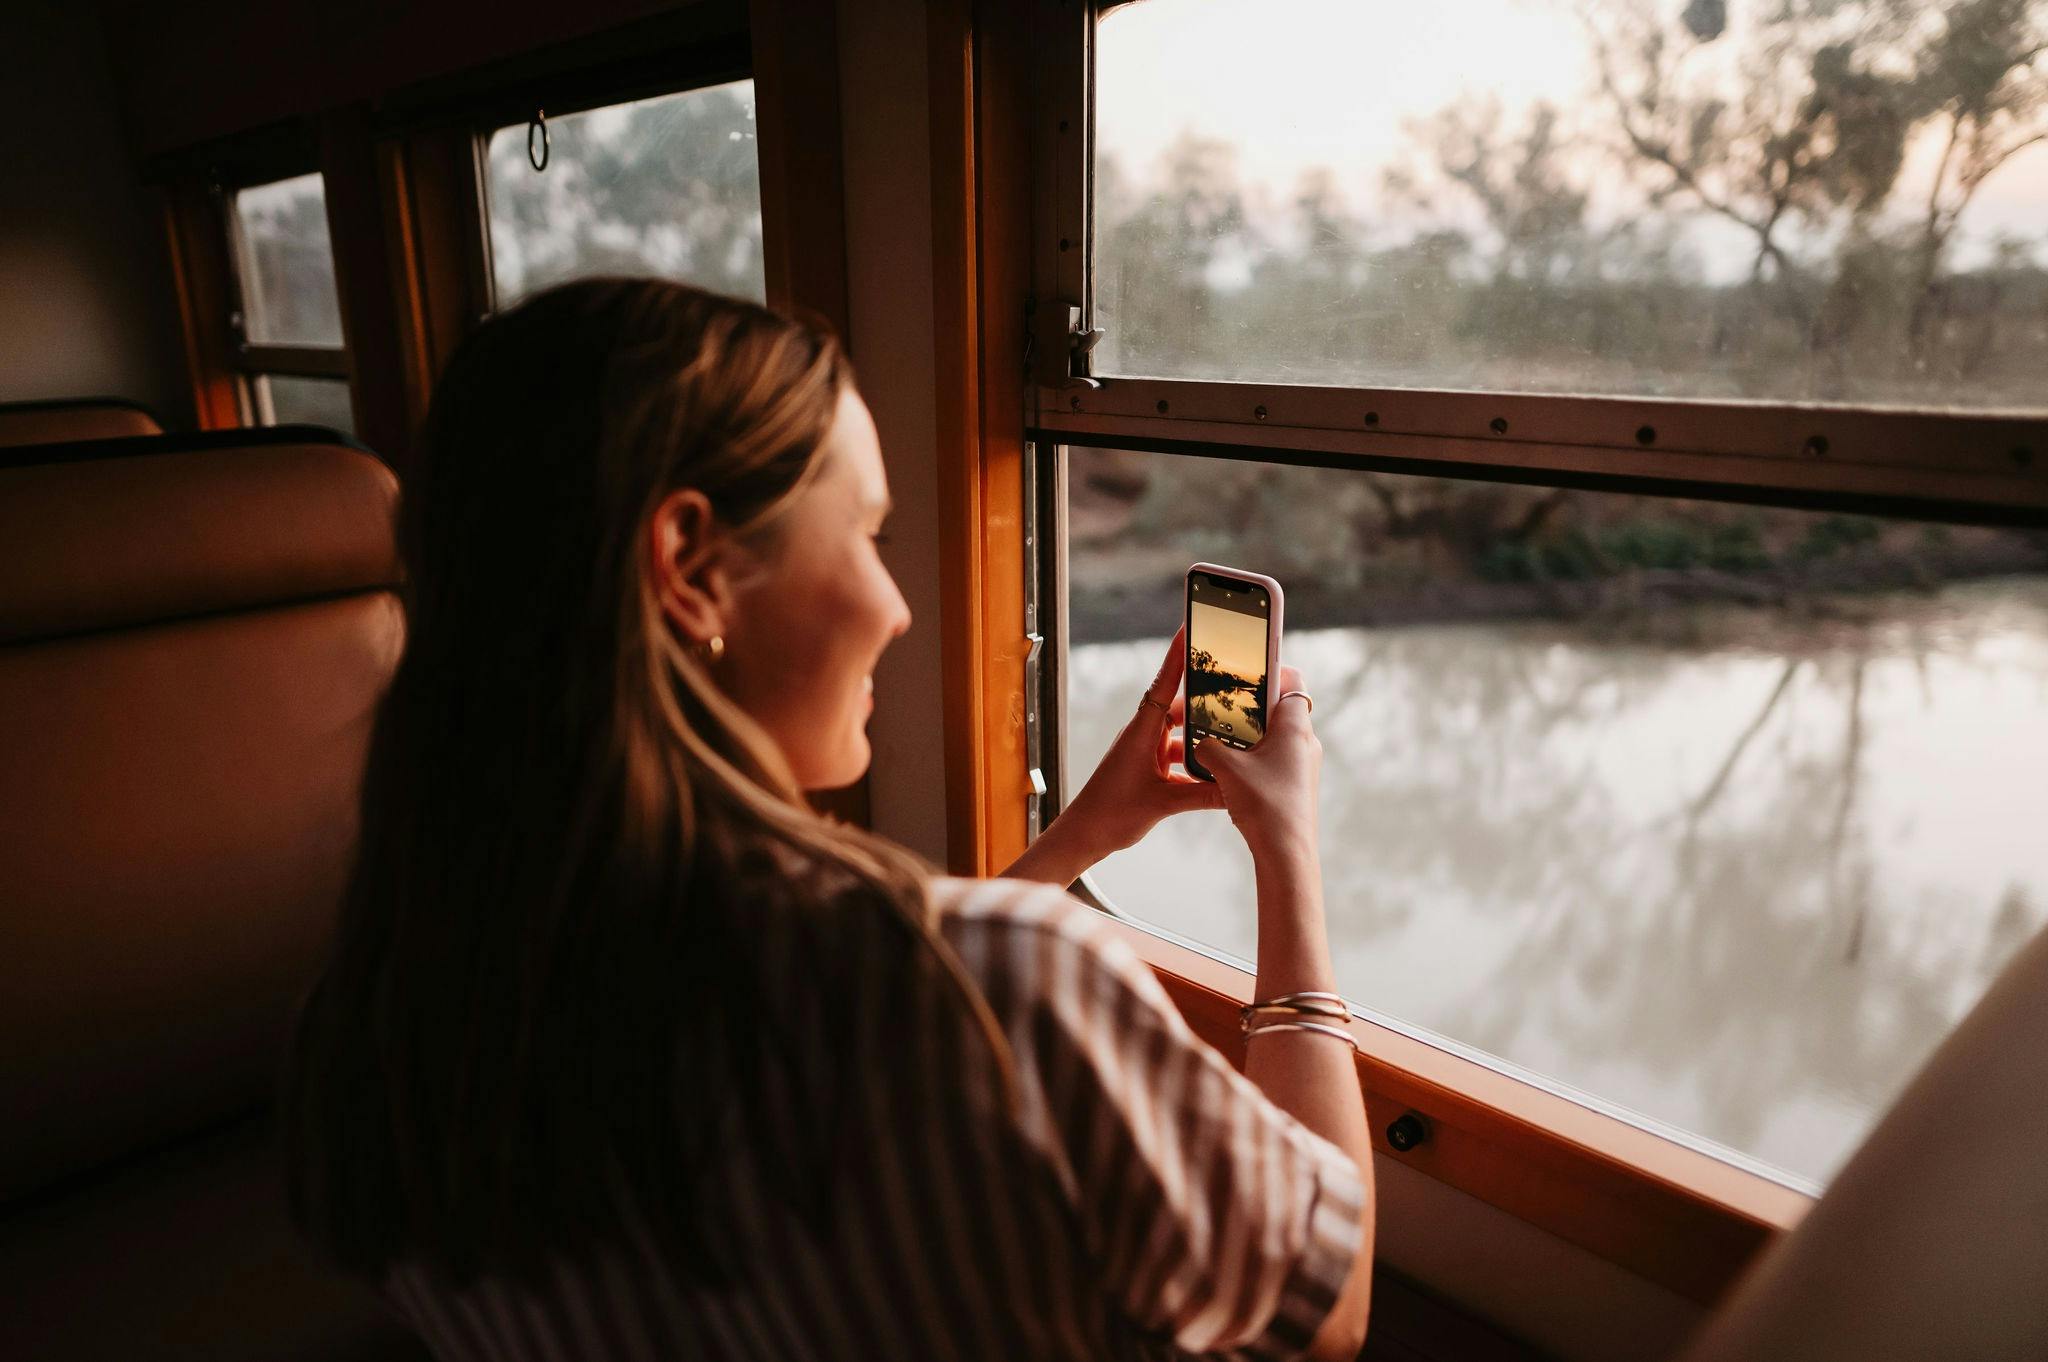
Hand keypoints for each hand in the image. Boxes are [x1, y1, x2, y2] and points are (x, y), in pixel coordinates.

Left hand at [1002, 627, 1222, 885]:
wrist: (1083, 836)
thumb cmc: (1110, 815)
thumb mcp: (1164, 804)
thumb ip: (1202, 795)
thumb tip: (1236, 788)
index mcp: (1140, 732)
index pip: (1164, 685)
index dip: (1178, 656)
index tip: (1190, 628)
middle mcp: (1142, 736)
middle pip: (1178, 707)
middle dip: (1204, 700)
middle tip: (1231, 690)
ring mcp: (1143, 751)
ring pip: (1179, 734)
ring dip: (1200, 736)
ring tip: (1230, 736)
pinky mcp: (1145, 768)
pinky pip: (1175, 755)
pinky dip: (1193, 760)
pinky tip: (1213, 772)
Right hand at [1192, 664, 1320, 867]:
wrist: (1286, 853)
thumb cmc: (1264, 805)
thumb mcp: (1225, 768)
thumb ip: (1207, 746)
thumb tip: (1200, 743)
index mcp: (1295, 727)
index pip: (1292, 680)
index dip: (1271, 668)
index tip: (1246, 666)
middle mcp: (1305, 742)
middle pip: (1279, 708)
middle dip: (1250, 704)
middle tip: (1222, 704)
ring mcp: (1303, 765)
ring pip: (1275, 736)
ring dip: (1249, 735)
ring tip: (1220, 739)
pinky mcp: (1296, 785)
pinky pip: (1274, 760)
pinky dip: (1253, 758)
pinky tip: (1230, 771)